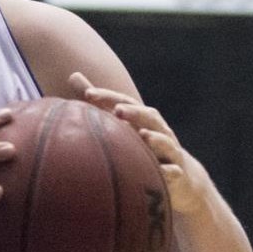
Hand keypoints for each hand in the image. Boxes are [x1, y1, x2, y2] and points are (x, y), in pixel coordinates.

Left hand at [71, 73, 211, 214]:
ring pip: (166, 143)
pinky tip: (163, 172)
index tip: (88, 94)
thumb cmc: (141, 145)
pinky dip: (170, 171)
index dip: (108, 97)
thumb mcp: (121, 123)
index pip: (125, 103)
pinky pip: (174, 172)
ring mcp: (170, 152)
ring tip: (144, 136)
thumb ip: (98, 102)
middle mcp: (159, 131)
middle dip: (134, 113)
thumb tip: (73, 75)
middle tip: (118, 110)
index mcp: (142, 118)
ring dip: (156, 139)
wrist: (179, 176)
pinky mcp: (176, 174)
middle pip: (149, 118)